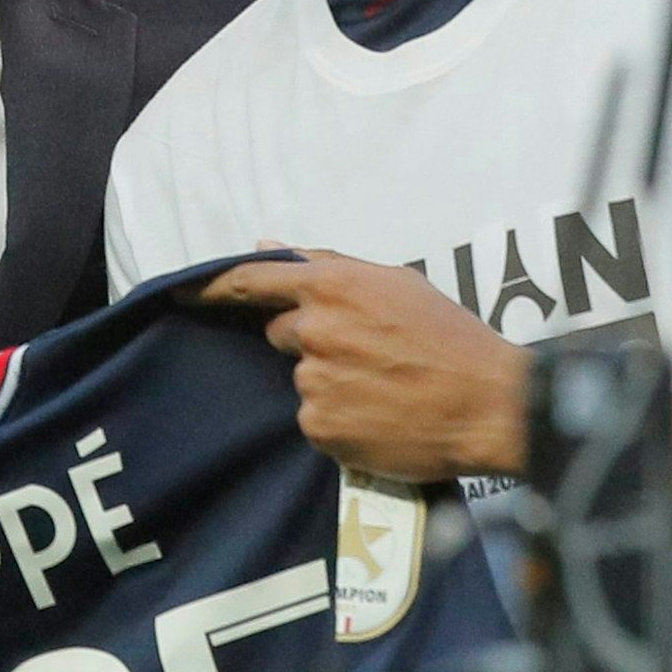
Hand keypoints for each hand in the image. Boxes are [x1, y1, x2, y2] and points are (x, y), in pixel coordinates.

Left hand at [193, 250, 531, 481]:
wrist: (490, 404)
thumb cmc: (450, 337)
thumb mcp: (396, 282)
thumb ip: (327, 262)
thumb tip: (267, 245)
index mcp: (332, 286)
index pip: (252, 281)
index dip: (213, 286)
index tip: (181, 291)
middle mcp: (315, 331)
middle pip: (282, 333)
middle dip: (312, 340)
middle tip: (367, 353)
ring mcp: (314, 381)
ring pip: (304, 378)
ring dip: (331, 381)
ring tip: (384, 386)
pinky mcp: (320, 426)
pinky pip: (314, 418)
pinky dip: (340, 417)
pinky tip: (379, 415)